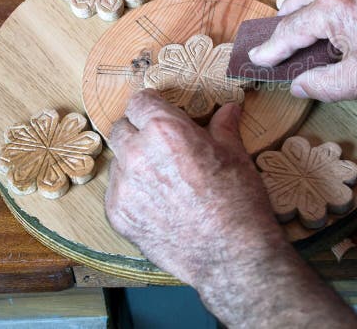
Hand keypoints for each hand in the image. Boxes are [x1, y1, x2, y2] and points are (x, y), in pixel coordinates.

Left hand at [105, 90, 356, 326]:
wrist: (232, 255)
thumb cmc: (239, 201)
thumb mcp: (236, 155)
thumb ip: (223, 127)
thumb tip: (228, 109)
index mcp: (165, 130)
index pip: (140, 101)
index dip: (152, 106)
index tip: (160, 113)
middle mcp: (136, 154)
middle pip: (120, 128)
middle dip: (137, 131)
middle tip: (160, 145)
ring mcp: (123, 187)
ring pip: (118, 161)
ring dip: (133, 163)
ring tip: (162, 179)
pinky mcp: (118, 215)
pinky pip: (117, 191)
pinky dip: (132, 192)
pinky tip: (158, 204)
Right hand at [249, 0, 356, 101]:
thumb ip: (323, 83)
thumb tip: (299, 84)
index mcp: (333, 9)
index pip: (290, 30)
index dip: (272, 49)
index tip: (258, 59)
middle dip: (286, 22)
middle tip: (279, 45)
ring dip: (305, 6)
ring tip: (302, 30)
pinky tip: (335, 18)